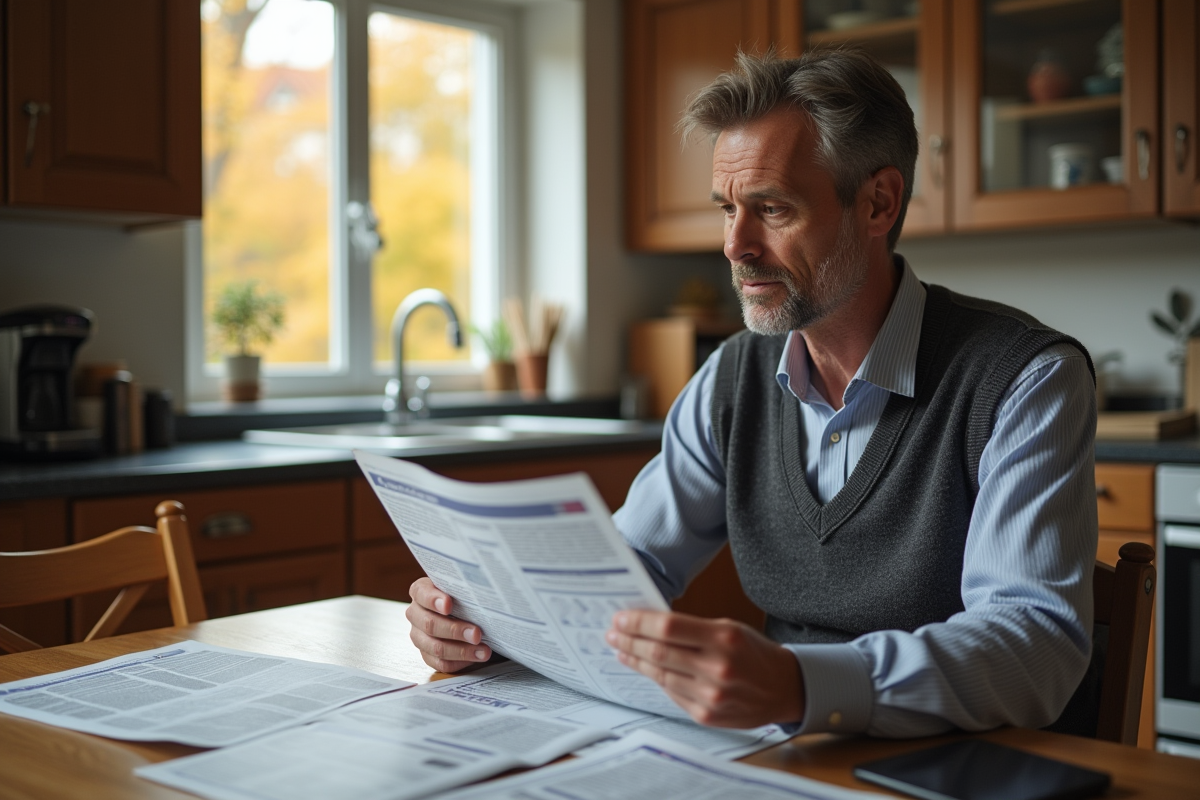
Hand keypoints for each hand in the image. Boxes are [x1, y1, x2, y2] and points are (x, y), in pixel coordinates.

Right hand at [406, 577, 491, 672]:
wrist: (464, 609)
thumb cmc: (462, 595)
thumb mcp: (461, 587)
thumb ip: (463, 587)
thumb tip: (481, 594)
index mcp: (420, 592)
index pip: (421, 593)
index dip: (433, 599)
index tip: (449, 604)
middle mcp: (415, 614)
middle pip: (429, 624)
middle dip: (455, 630)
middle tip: (476, 633)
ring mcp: (419, 636)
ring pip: (436, 647)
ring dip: (462, 651)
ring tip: (483, 651)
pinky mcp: (427, 654)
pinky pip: (441, 663)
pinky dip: (460, 662)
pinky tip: (475, 657)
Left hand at [605, 609, 803, 727]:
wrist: (784, 689)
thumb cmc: (753, 653)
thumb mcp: (729, 628)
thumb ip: (692, 628)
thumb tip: (648, 624)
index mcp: (724, 638)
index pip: (668, 627)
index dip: (639, 622)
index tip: (620, 618)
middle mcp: (717, 668)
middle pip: (658, 652)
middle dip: (629, 641)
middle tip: (613, 633)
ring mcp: (710, 695)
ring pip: (660, 675)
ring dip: (635, 660)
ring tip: (621, 648)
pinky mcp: (705, 715)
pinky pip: (670, 693)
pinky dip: (653, 678)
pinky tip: (643, 668)